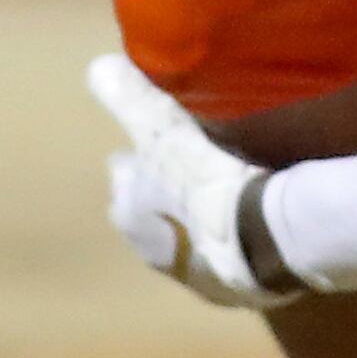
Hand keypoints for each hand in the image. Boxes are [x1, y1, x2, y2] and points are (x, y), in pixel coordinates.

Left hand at [86, 53, 287, 308]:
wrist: (259, 241)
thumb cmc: (202, 181)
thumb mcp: (161, 128)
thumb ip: (128, 97)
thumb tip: (97, 66)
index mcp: (130, 213)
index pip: (124, 180)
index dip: (139, 161)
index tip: (155, 143)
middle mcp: (153, 250)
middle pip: (153, 214)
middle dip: (166, 196)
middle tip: (193, 167)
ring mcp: (196, 276)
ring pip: (192, 240)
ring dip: (204, 222)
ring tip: (231, 194)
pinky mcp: (237, 292)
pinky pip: (233, 259)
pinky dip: (241, 242)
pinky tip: (259, 226)